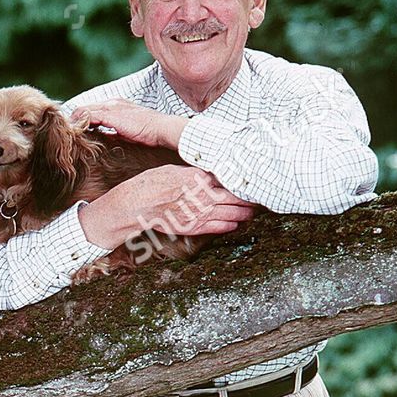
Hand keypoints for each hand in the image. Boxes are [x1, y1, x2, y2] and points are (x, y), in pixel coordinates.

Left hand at [70, 99, 185, 150]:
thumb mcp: (128, 131)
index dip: (82, 118)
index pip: (93, 109)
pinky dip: (80, 123)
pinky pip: (88, 116)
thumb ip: (115, 132)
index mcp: (117, 105)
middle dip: (74, 119)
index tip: (74, 129)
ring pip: (84, 111)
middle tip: (65, 132)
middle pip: (86, 108)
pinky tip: (75, 132)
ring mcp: (111, 107)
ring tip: (67, 133)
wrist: (162, 128)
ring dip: (75, 121)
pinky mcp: (110, 115)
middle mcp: (112, 103)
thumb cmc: (150, 132)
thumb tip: (104, 138)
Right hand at [79, 166, 255, 249]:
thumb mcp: (175, 170)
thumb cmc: (152, 184)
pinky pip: (217, 227)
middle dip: (248, 198)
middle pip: (234, 197)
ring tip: (252, 212)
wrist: (137, 204)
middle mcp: (203, 195)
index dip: (240, 181)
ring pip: (230, 213)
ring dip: (244, 213)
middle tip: (259, 198)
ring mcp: (199, 212)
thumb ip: (194, 173)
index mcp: (200, 177)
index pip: (227, 178)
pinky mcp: (193, 227)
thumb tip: (207, 175)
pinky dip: (229, 225)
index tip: (249, 180)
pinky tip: (236, 224)